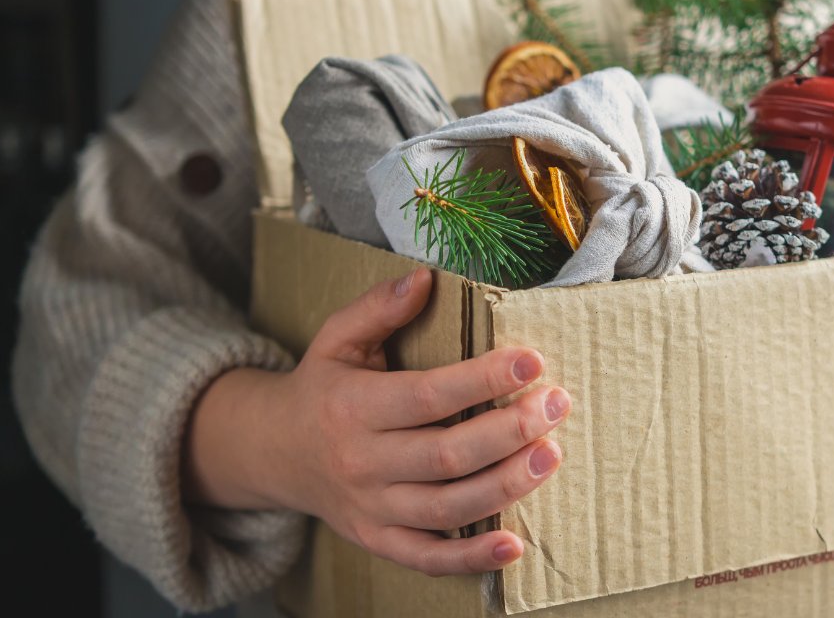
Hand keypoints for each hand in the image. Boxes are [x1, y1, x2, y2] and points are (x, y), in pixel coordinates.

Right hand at [183, 269, 570, 575]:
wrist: (274, 452)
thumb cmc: (321, 388)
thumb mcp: (336, 339)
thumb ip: (377, 307)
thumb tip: (424, 277)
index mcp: (353, 407)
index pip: (428, 395)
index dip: (483, 379)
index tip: (532, 362)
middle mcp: (362, 462)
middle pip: (446, 455)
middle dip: (509, 431)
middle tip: (556, 405)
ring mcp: (371, 508)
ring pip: (447, 508)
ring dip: (505, 486)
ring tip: (551, 455)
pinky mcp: (379, 540)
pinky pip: (428, 558)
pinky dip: (471, 559)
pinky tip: (514, 545)